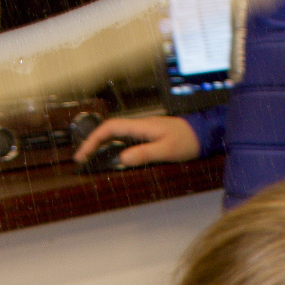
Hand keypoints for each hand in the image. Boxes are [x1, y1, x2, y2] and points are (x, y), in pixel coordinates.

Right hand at [75, 113, 199, 167]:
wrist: (203, 133)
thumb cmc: (188, 141)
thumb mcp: (166, 150)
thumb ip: (144, 154)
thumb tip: (122, 159)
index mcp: (141, 126)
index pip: (110, 128)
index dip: (93, 140)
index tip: (83, 154)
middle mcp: (139, 125)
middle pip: (109, 130)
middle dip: (92, 143)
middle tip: (81, 159)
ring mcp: (143, 130)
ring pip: (116, 134)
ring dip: (102, 145)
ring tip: (91, 159)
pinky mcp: (148, 136)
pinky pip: (126, 139)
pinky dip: (114, 147)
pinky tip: (112, 157)